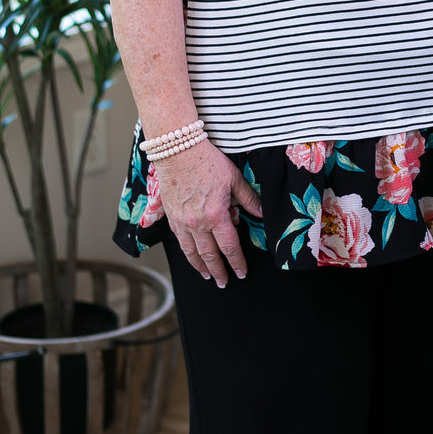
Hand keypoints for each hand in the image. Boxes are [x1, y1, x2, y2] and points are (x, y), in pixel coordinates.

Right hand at [155, 141, 261, 286]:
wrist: (177, 150)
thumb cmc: (206, 161)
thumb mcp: (234, 178)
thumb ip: (249, 199)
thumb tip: (262, 213)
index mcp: (216, 215)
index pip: (230, 247)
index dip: (237, 262)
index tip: (241, 273)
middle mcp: (197, 223)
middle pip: (209, 255)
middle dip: (218, 271)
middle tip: (224, 282)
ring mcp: (182, 222)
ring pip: (191, 253)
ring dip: (200, 267)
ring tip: (207, 276)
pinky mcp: (170, 216)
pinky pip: (179, 241)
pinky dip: (186, 252)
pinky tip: (191, 255)